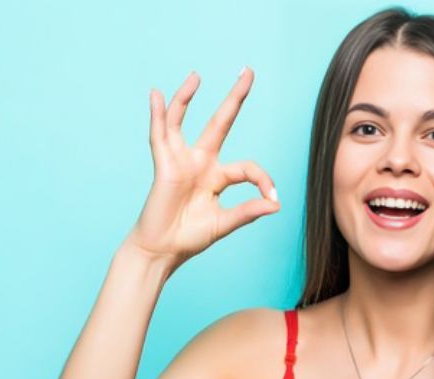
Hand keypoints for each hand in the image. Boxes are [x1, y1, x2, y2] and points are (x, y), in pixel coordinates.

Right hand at [127, 67, 279, 269]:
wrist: (162, 251)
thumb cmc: (190, 238)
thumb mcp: (224, 224)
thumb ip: (248, 212)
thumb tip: (277, 204)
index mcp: (218, 177)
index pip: (246, 168)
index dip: (263, 179)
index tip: (273, 197)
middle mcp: (201, 163)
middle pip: (220, 122)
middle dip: (235, 98)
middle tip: (248, 72)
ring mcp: (181, 161)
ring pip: (183, 121)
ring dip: (187, 98)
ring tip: (196, 76)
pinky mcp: (164, 166)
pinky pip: (160, 136)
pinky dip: (157, 115)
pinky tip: (156, 95)